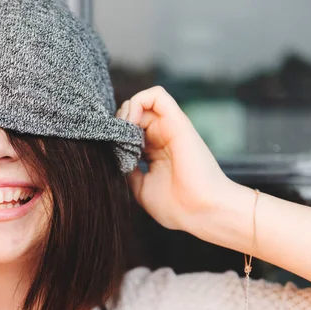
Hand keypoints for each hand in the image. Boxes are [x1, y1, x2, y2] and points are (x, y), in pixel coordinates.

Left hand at [116, 86, 234, 230]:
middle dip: (117, 122)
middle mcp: (163, 136)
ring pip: (141, 100)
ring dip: (125, 112)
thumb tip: (114, 159)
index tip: (109, 151)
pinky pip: (156, 95)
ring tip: (122, 133)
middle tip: (114, 141)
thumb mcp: (142, 189)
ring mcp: (170, 128)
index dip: (115, 135)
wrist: (200, 212)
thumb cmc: (177, 207)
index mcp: (155, 151)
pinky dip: (137, 102)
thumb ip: (130, 171)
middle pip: (133, 112)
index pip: (130, 129)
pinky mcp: (177, 122)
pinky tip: (130, 123)